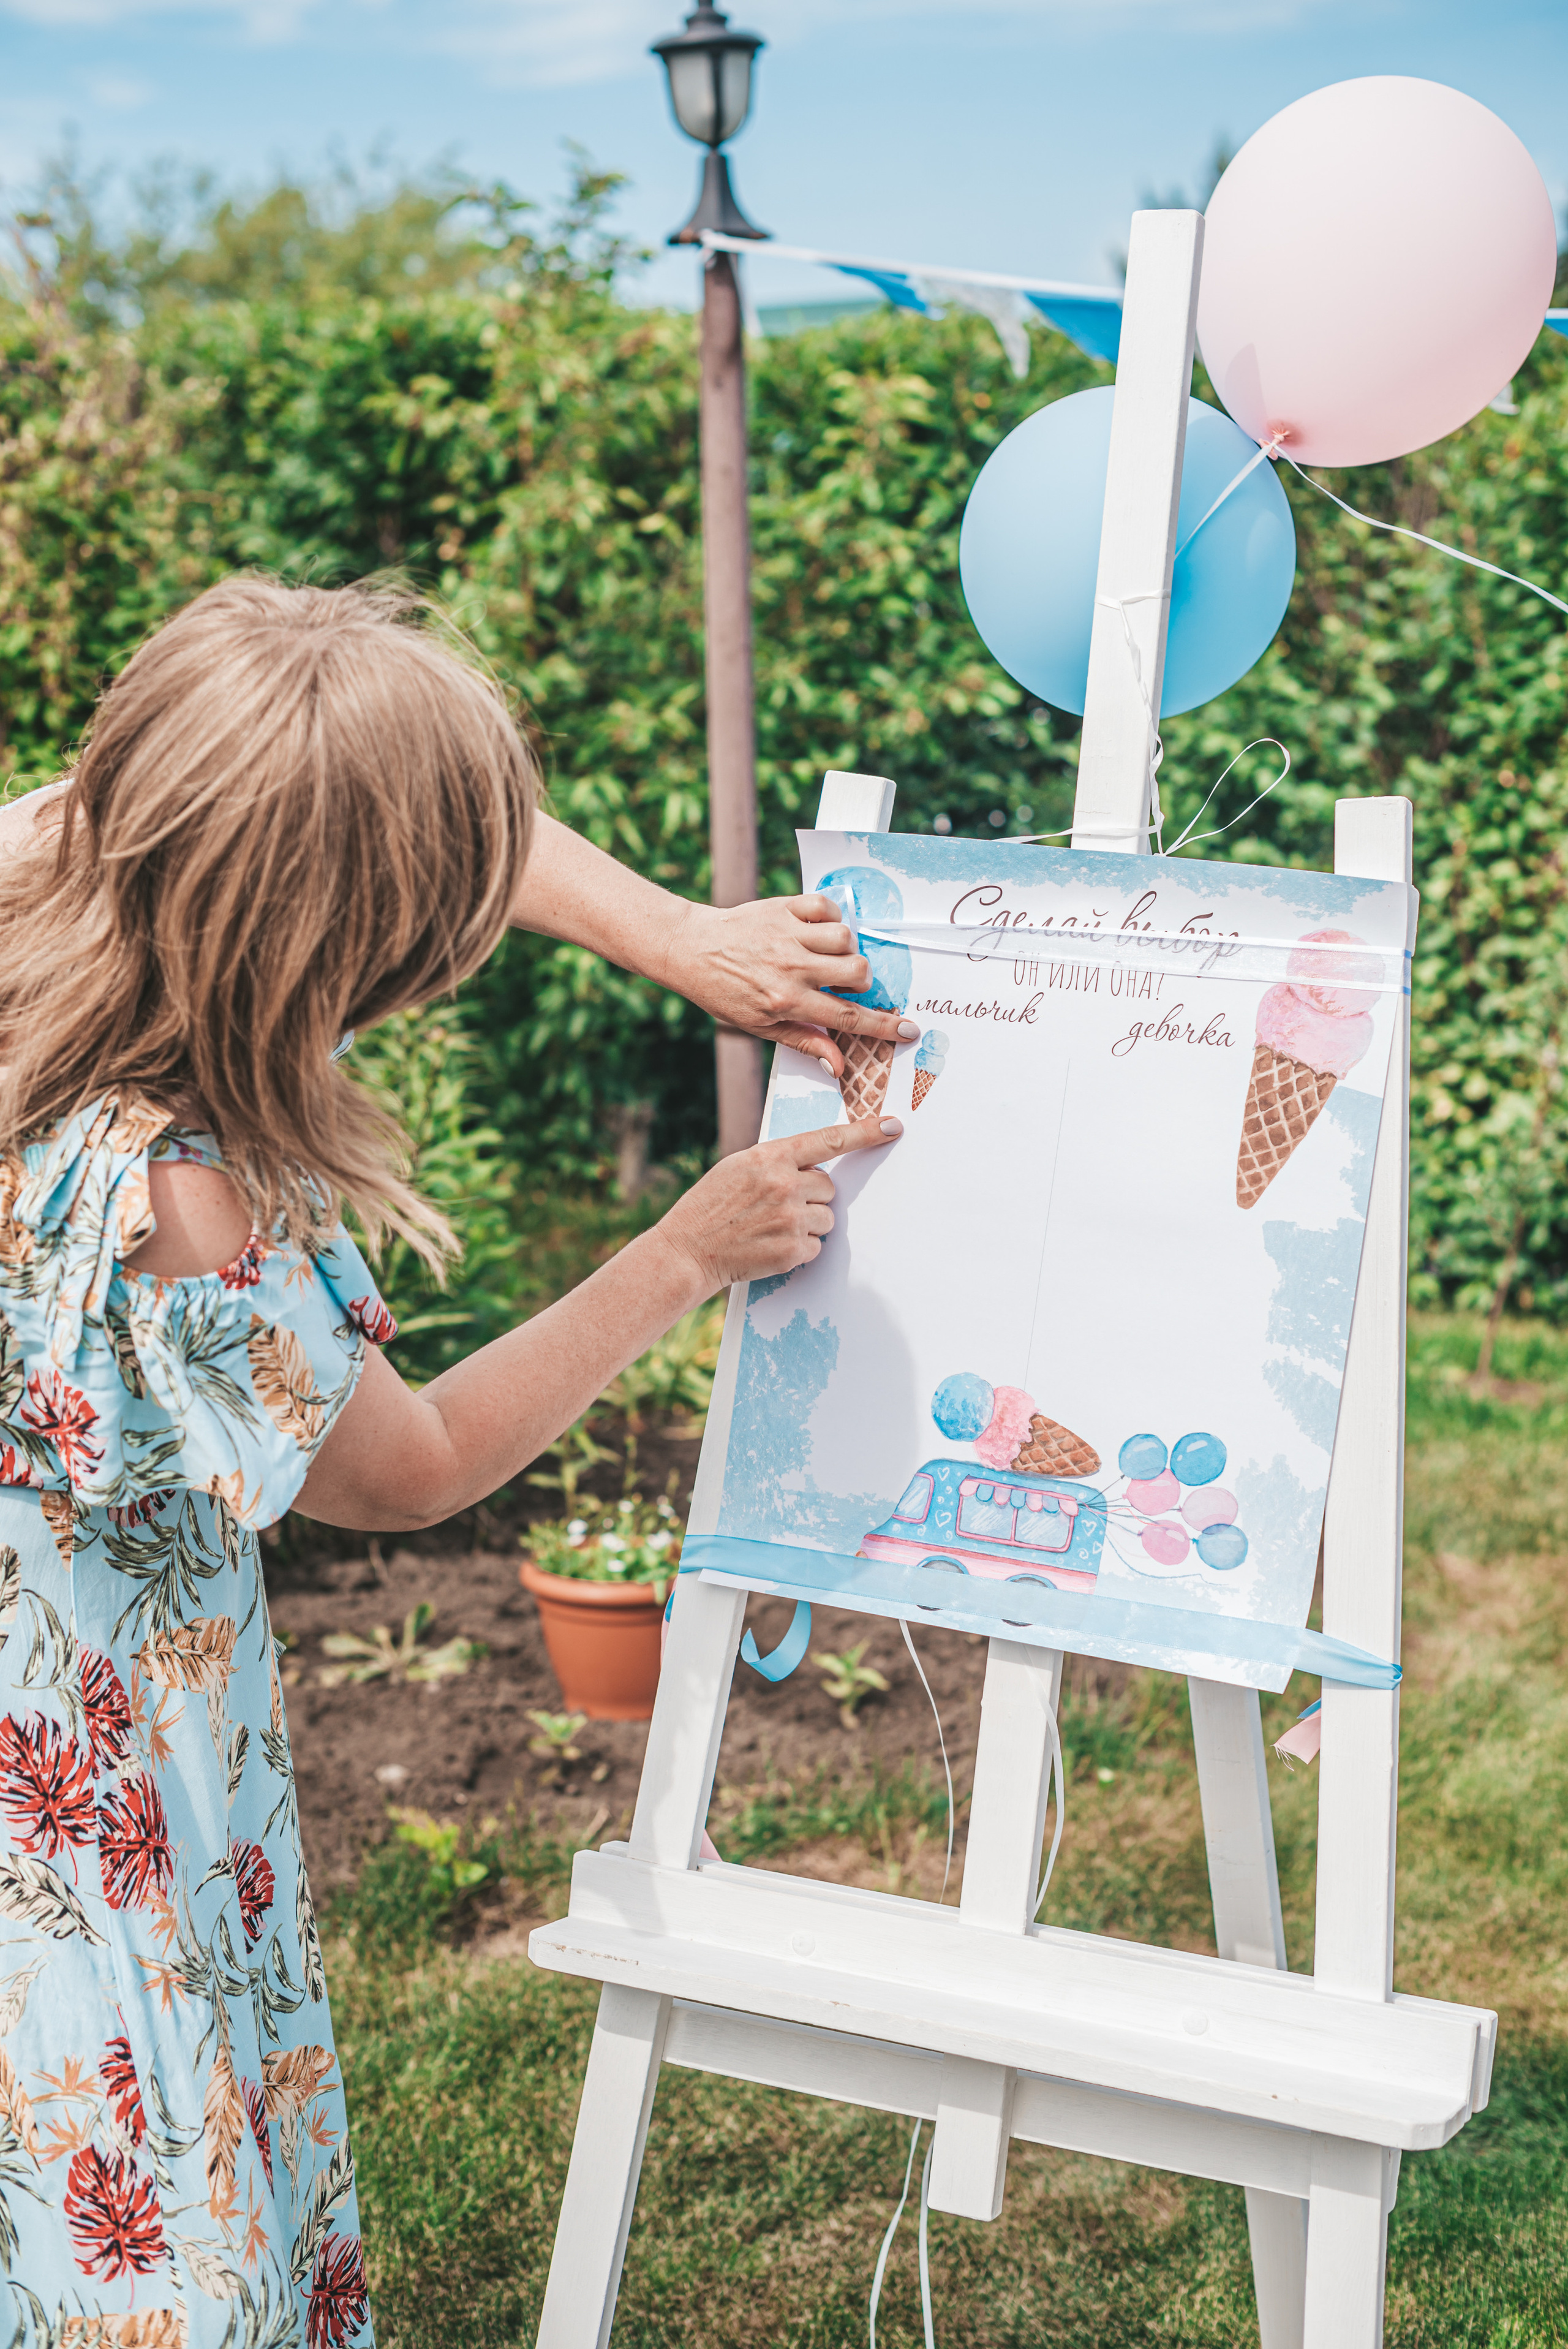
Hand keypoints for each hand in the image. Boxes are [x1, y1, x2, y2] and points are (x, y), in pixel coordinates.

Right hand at [656, 1115, 900, 1290]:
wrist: (687, 1250)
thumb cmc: (711, 1206)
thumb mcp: (739, 1167)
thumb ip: (777, 1161)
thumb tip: (814, 1165)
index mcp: (770, 1157)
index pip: (829, 1140)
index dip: (866, 1132)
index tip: (894, 1126)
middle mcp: (784, 1184)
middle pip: (829, 1187)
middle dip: (811, 1197)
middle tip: (776, 1207)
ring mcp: (790, 1218)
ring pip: (828, 1218)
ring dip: (808, 1224)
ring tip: (771, 1228)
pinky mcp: (793, 1250)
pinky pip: (817, 1246)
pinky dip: (799, 1249)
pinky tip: (770, 1246)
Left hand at [664, 895, 917, 1079]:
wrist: (691, 949)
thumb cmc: (724, 992)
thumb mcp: (760, 1027)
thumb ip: (804, 1042)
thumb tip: (838, 1067)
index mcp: (787, 1001)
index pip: (847, 1018)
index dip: (884, 1026)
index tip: (909, 1030)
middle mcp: (791, 967)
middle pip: (858, 971)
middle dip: (863, 980)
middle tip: (845, 983)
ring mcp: (788, 934)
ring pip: (846, 937)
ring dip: (845, 947)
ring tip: (825, 955)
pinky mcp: (783, 907)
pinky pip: (827, 906)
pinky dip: (830, 916)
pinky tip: (816, 929)